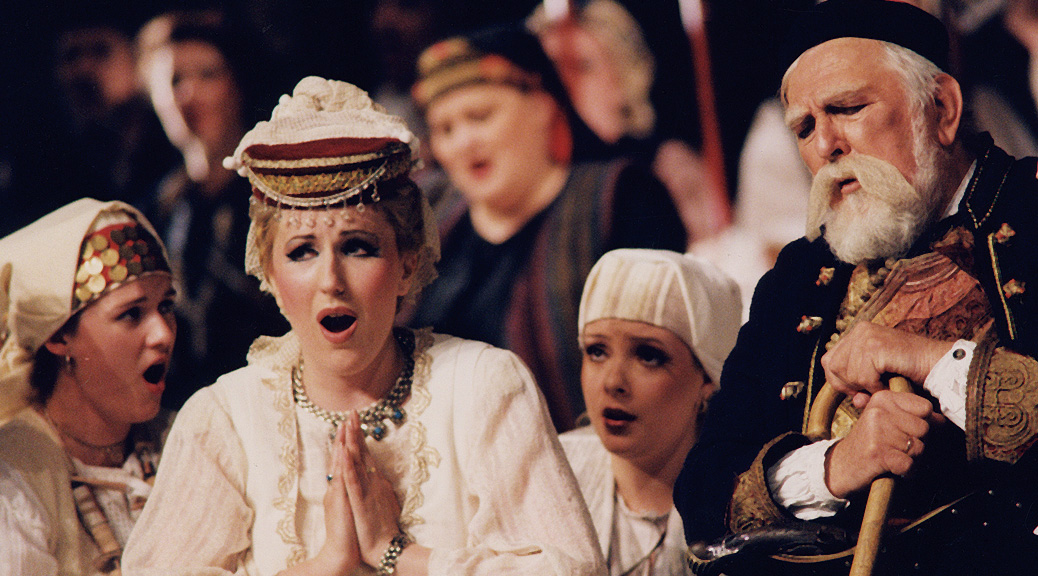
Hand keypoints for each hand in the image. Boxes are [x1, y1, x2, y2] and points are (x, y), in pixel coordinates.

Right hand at [278, 424, 359, 575]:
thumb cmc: (351, 532)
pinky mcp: (341, 502)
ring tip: (344, 426)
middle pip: (341, 457)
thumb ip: (353, 491)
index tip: (352, 423)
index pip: (345, 460)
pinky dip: (343, 465)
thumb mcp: (353, 506)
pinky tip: (344, 452)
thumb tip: (357, 478)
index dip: (348, 441)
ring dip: (342, 444)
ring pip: (340, 464)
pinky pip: (343, 480)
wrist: (342, 553)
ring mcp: (338, 494)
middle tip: (348, 415)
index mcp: (342, 488)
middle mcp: (338, 488)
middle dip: (345, 435)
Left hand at [342, 411, 402, 567]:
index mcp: (373, 480)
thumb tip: (378, 473)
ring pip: (358, 461)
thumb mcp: (381, 500)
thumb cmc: (381, 527)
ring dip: (352, 441)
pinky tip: (345, 452)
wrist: (384, 547)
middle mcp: (372, 480)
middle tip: (352, 412)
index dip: (359, 436)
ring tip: (347, 423)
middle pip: (362, 451)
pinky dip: (349, 465)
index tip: (354, 420)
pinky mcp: (361, 500)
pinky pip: (354, 480)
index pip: (365, 454)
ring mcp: (367, 489)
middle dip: (356, 431)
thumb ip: (378, 485)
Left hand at [821, 321, 953, 396]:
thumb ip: (860, 387)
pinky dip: (875, 386)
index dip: (840, 381)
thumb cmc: (911, 371)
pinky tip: (889, 382)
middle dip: (849, 385)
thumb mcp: (878, 378)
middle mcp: (859, 330)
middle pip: (832, 367)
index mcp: (857, 334)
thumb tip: (853, 401)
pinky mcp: (876, 346)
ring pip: (847, 373)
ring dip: (865, 386)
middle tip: (872, 388)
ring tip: (884, 383)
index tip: (859, 389)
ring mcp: (867, 336)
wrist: (938, 364)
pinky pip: (863, 376)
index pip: (829, 361)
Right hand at [825, 390, 933, 497]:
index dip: (923, 422)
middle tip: (899, 447)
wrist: (841, 464)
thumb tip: (943, 420)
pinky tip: (894, 468)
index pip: (925, 407)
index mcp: (883, 398)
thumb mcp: (887, 420)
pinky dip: (906, 471)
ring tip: (894, 456)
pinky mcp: (878, 453)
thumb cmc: (870, 442)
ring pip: (919, 448)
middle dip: (918, 443)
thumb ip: (913, 416)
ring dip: (911, 458)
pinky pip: (909, 464)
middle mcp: (879, 411)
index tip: (908, 430)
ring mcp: (877, 432)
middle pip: (924, 428)